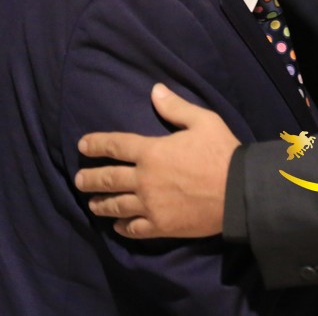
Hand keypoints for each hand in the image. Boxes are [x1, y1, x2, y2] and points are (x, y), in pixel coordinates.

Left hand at [74, 83, 239, 238]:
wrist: (238, 191)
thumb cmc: (221, 152)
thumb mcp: (203, 121)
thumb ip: (176, 107)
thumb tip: (155, 90)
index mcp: (151, 152)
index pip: (115, 145)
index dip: (96, 144)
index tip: (83, 145)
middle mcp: (144, 179)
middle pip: (107, 179)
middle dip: (89, 178)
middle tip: (79, 180)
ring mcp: (150, 205)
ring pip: (115, 206)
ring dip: (100, 204)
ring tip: (91, 203)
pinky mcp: (161, 225)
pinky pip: (134, 229)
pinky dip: (122, 227)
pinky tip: (117, 226)